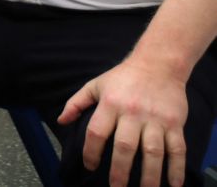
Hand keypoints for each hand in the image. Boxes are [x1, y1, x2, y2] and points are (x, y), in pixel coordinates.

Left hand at [58, 59, 188, 186]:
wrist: (159, 64)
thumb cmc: (123, 77)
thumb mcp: (95, 85)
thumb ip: (76, 103)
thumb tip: (60, 121)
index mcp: (110, 104)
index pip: (97, 131)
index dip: (91, 151)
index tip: (90, 166)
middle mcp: (133, 113)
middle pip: (125, 146)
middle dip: (120, 170)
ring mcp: (156, 119)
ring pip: (153, 152)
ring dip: (150, 176)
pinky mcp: (175, 123)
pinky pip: (177, 149)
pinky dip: (177, 169)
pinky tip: (173, 185)